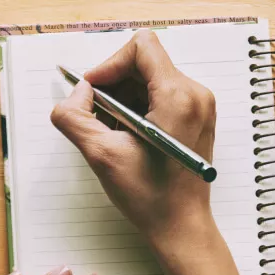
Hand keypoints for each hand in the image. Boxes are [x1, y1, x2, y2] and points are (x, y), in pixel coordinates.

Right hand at [50, 29, 217, 244]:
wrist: (181, 227)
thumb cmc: (152, 199)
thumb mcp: (101, 155)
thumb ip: (74, 117)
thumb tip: (78, 93)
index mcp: (179, 97)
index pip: (141, 48)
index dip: (109, 65)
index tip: (94, 90)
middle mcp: (195, 96)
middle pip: (144, 63)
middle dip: (114, 86)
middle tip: (98, 116)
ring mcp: (199, 107)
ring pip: (150, 80)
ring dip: (123, 99)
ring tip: (112, 132)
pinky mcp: (196, 118)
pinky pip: (161, 96)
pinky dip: (138, 109)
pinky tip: (126, 136)